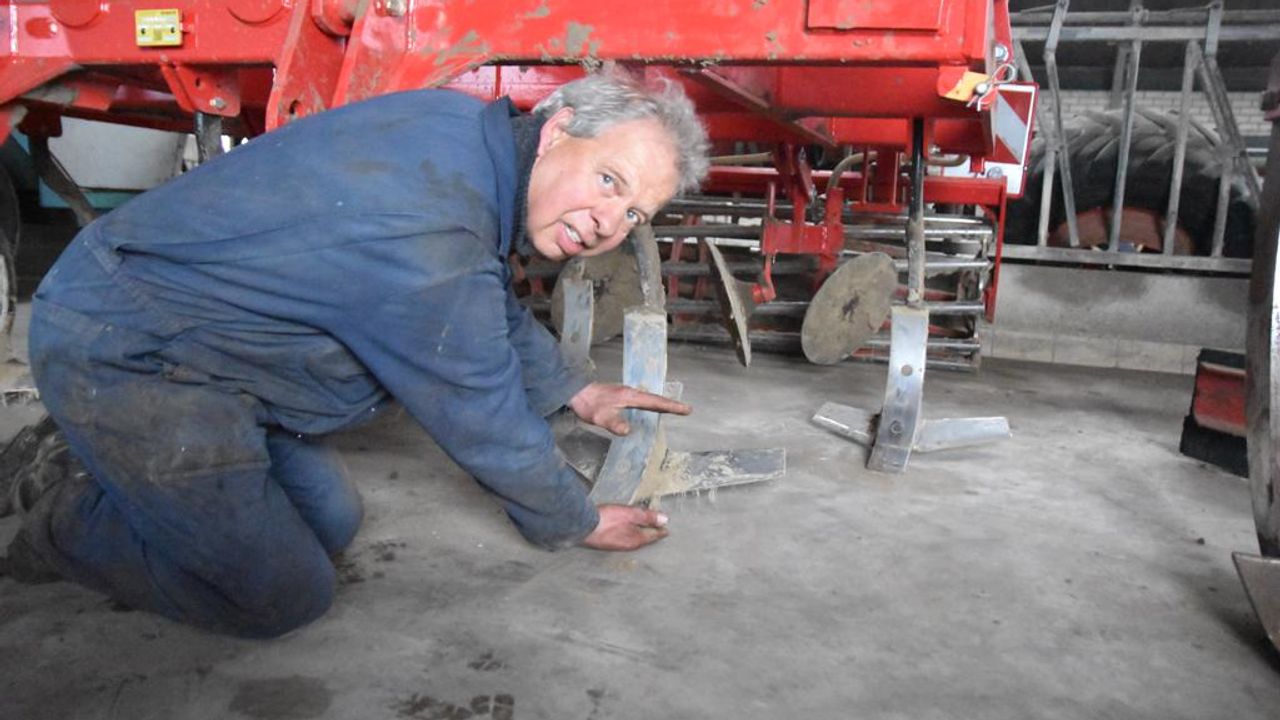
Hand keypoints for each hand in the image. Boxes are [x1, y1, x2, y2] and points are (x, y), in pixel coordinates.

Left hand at [568, 382, 691, 435]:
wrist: (574, 392)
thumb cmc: (588, 404)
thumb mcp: (600, 417)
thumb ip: (614, 423)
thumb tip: (628, 431)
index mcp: (629, 396)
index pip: (654, 402)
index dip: (671, 406)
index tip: (685, 409)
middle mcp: (630, 392)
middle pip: (655, 398)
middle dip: (670, 404)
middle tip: (685, 410)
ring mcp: (625, 393)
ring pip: (648, 398)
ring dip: (660, 403)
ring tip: (672, 409)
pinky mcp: (619, 395)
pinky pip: (640, 400)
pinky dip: (650, 404)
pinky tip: (648, 408)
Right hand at [581, 505, 669, 550]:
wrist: (581, 526)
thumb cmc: (605, 520)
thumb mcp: (630, 514)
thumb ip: (647, 517)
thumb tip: (664, 520)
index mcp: (636, 540)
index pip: (654, 536)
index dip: (661, 531)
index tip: (668, 530)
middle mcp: (628, 545)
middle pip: (644, 539)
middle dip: (652, 534)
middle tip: (659, 531)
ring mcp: (617, 545)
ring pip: (634, 539)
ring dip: (641, 534)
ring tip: (645, 530)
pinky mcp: (608, 542)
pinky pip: (624, 538)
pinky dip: (630, 534)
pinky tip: (626, 530)